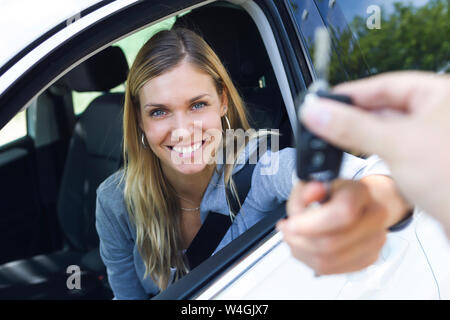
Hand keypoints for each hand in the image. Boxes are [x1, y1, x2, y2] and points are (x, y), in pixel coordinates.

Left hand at [278, 179, 387, 274]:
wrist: (363, 202)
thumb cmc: (338, 192)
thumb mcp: (315, 181)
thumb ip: (307, 189)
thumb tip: (313, 192)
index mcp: (361, 193)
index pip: (342, 213)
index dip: (311, 223)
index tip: (291, 223)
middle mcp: (374, 218)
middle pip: (331, 243)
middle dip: (299, 240)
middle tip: (286, 230)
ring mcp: (374, 241)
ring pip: (328, 261)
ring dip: (301, 252)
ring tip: (292, 238)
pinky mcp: (367, 259)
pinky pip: (331, 270)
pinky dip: (310, 260)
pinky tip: (304, 247)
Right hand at [299, 71, 449, 236]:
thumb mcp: (398, 144)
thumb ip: (352, 127)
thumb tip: (318, 112)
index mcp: (441, 95)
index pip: (386, 84)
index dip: (352, 91)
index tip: (325, 99)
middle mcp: (438, 115)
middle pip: (384, 107)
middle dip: (353, 114)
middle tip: (323, 119)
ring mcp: (432, 140)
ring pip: (387, 130)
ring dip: (361, 134)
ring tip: (334, 136)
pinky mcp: (426, 163)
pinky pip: (392, 149)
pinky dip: (372, 150)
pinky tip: (358, 153)